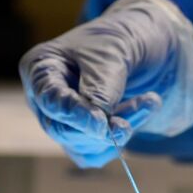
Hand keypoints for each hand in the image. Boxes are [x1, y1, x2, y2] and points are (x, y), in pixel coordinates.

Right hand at [19, 0, 192, 167]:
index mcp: (41, 68)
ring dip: (120, 130)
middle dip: (104, 125)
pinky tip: (143, 112)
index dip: (76, 114)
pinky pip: (95, 153)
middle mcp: (44, 98)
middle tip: (146, 104)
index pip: (50, 100)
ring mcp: (61, 119)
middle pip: (62, 129)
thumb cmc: (119, 38)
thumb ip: (101, 88)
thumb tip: (98, 125)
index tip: (103, 122)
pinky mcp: (82, 135)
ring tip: (151, 101)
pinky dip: (121, 141)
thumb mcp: (111, 54)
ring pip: (81, 145)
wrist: (141, 39)